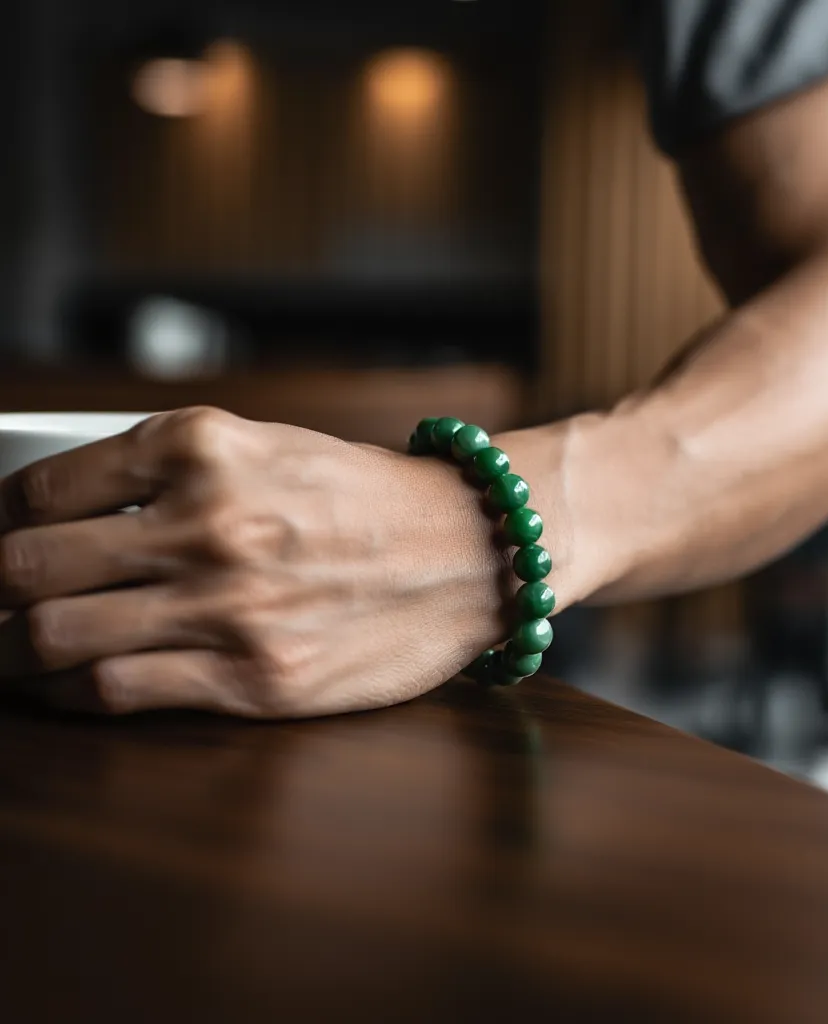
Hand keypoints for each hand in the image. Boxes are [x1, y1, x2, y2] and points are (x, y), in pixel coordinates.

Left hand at [0, 407, 508, 716]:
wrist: (467, 551)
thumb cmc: (366, 499)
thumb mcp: (267, 447)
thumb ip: (169, 470)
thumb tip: (64, 511)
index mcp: (204, 446)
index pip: (39, 489)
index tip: (2, 537)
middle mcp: (209, 521)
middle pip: (24, 567)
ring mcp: (231, 604)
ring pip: (52, 637)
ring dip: (11, 649)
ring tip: (12, 648)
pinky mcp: (256, 676)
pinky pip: (116, 692)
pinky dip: (69, 693)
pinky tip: (68, 685)